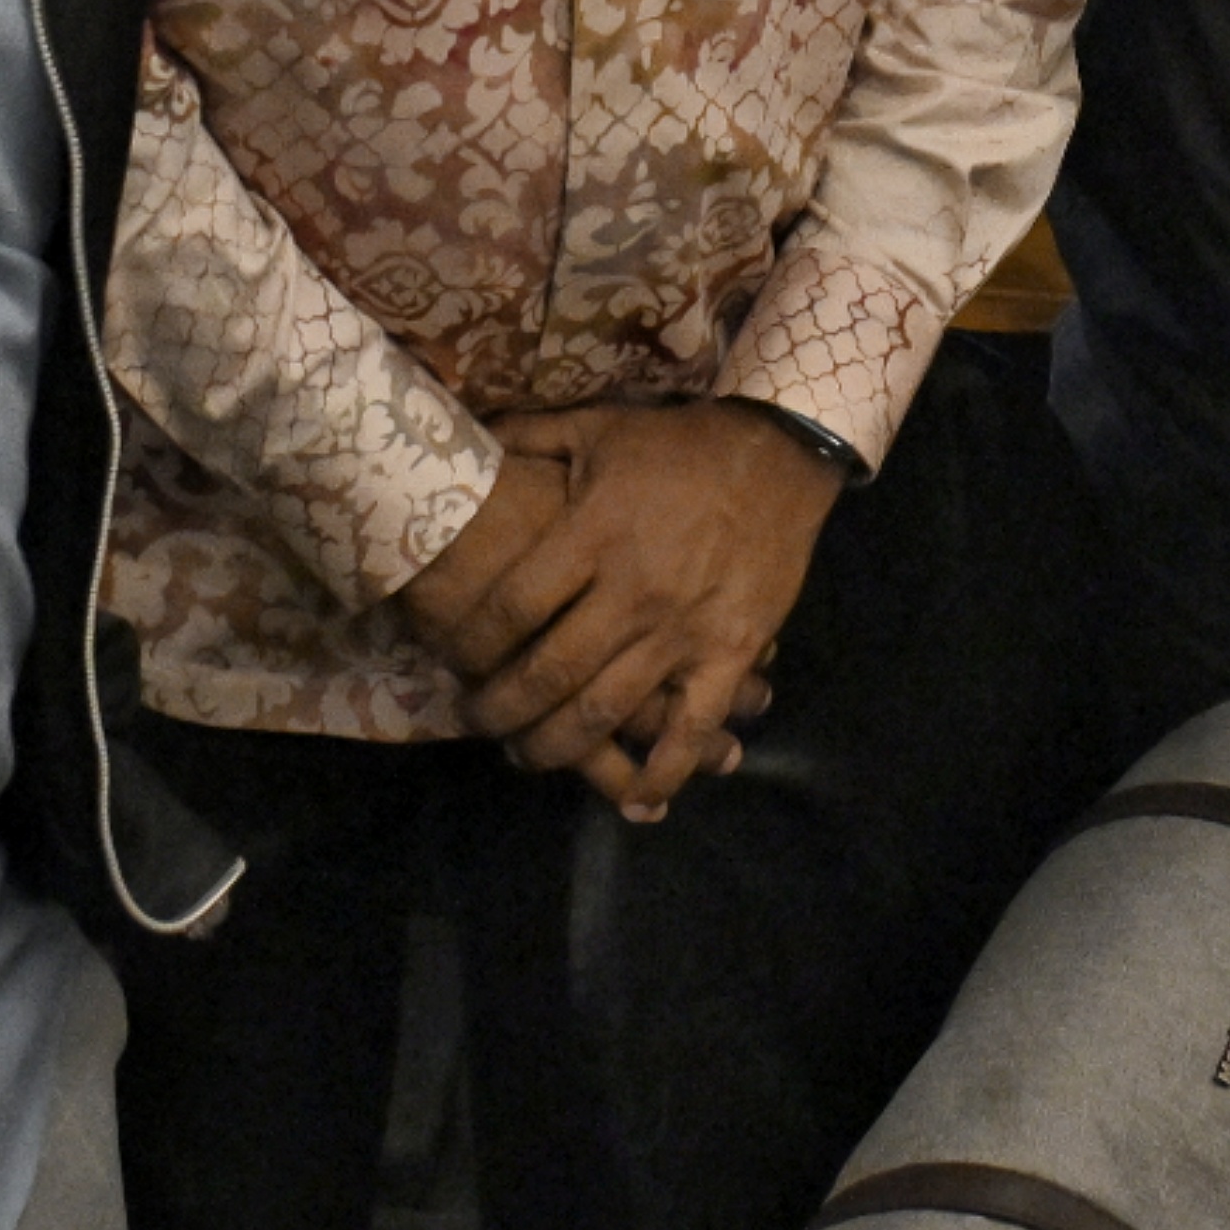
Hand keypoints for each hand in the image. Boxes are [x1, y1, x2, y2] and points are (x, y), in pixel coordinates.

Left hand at [432, 403, 838, 819]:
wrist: (778, 453)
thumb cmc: (677, 445)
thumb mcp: (597, 427)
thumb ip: (529, 437)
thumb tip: (469, 439)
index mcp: (592, 533)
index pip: (513, 607)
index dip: (472, 644)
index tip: (451, 660)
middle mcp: (631, 590)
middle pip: (550, 672)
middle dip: (502, 710)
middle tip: (477, 722)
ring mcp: (683, 629)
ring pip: (607, 709)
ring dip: (558, 747)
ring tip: (527, 756)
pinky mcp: (730, 653)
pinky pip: (692, 727)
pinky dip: (664, 772)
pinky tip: (638, 802)